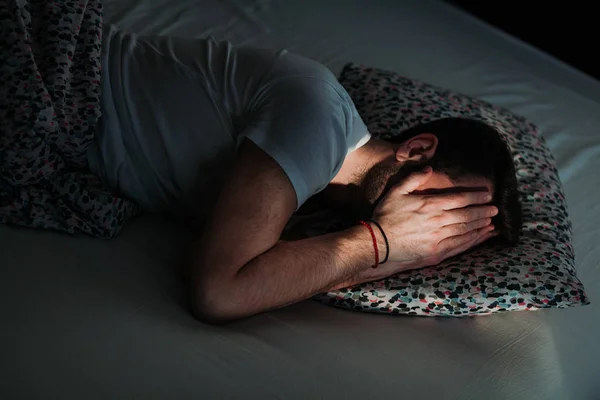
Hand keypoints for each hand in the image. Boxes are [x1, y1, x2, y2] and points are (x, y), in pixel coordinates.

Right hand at [365, 166, 496, 277]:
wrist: (377, 244)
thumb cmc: (385, 216)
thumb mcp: (396, 191)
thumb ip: (414, 178)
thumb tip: (429, 169)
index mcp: (430, 205)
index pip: (460, 199)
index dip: (476, 196)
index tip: (488, 194)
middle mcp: (438, 221)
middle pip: (467, 215)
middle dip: (483, 211)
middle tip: (495, 208)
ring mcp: (438, 239)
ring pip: (466, 230)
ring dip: (481, 225)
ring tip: (492, 222)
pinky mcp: (436, 253)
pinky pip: (460, 246)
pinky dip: (473, 241)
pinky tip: (481, 237)